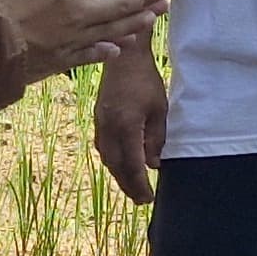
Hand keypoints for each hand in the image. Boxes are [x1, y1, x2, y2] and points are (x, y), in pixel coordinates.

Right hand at [93, 50, 168, 208]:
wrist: (123, 56)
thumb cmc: (146, 80)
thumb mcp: (158, 110)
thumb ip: (156, 139)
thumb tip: (153, 165)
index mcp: (126, 127)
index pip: (133, 165)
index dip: (140, 185)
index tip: (149, 198)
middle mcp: (109, 129)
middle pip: (117, 167)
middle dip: (129, 186)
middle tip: (140, 200)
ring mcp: (100, 124)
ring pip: (107, 158)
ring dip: (119, 175)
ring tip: (131, 187)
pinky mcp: (98, 118)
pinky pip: (103, 147)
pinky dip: (112, 160)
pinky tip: (120, 164)